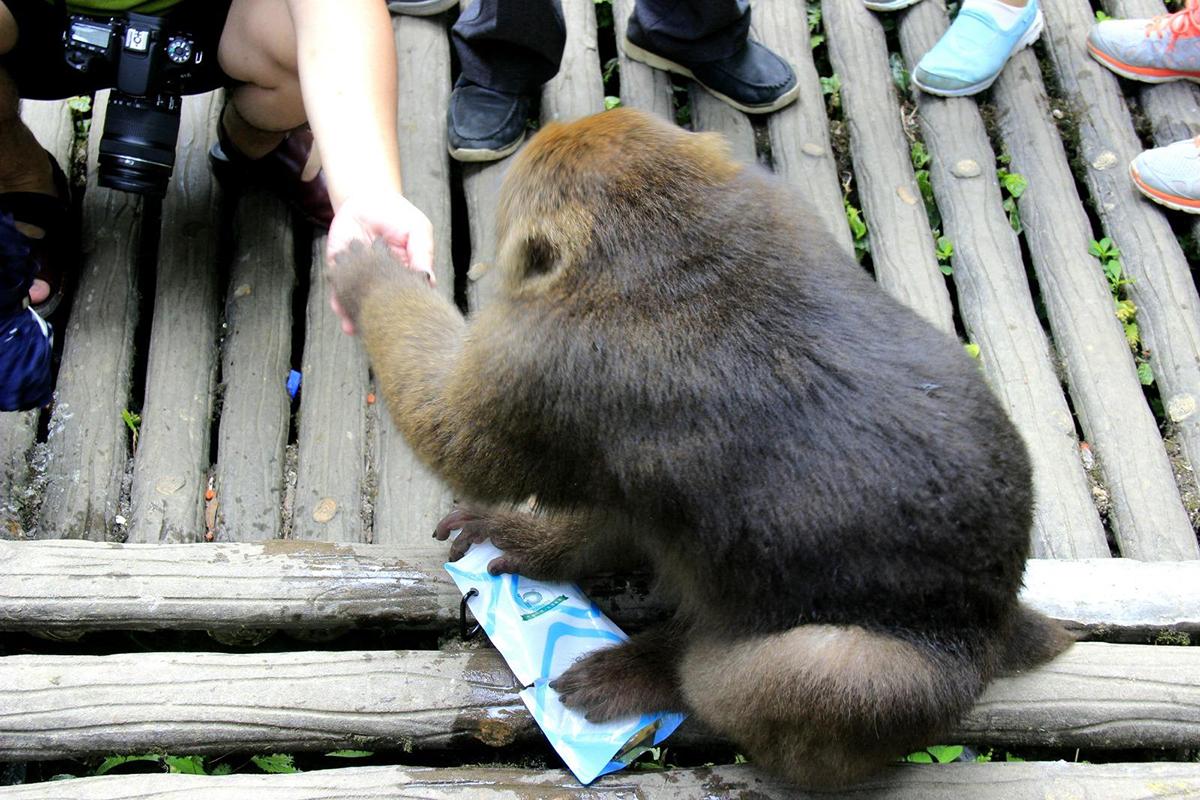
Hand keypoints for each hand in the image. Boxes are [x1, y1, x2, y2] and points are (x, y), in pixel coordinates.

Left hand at [326, 189, 434, 333]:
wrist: (367, 198)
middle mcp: (381, 281)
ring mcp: (360, 276)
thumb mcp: (418, 230)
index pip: (405, 298)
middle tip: (376, 333)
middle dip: (376, 320)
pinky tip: (339, 309)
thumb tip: (429, 280)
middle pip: (379, 306)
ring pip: (356, 301)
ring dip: (354, 315)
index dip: (404, 311)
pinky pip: (337, 287)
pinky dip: (338, 299)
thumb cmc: (398, 215)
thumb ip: (421, 252)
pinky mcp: (340, 267)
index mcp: (403, 275)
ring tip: (353, 328)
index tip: (403, 323)